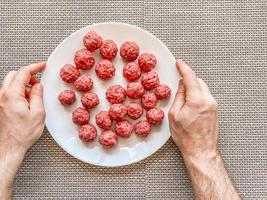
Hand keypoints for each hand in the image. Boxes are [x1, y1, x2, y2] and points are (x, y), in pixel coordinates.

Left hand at [0, 62, 45, 198]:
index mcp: (12, 95)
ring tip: (33, 98)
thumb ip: (38, 96)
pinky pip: (8, 93)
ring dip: (23, 86)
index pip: (23, 73)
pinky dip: (18, 93)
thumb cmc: (22, 134)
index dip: (35, 67)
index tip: (42, 66)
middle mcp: (2, 96)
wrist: (9, 147)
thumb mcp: (38, 113)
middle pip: (14, 75)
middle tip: (37, 84)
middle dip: (27, 76)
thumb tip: (38, 86)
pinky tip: (25, 104)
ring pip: (10, 84)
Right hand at [168, 59, 218, 160]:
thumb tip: (182, 85)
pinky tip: (190, 103)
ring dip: (193, 88)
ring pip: (202, 88)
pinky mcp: (215, 110)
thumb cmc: (186, 137)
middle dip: (188, 79)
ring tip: (183, 98)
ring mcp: (213, 105)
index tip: (179, 63)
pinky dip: (197, 95)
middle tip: (178, 83)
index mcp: (197, 100)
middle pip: (198, 81)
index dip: (184, 68)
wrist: (200, 150)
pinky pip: (205, 96)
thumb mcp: (175, 115)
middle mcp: (208, 100)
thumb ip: (179, 96)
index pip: (191, 77)